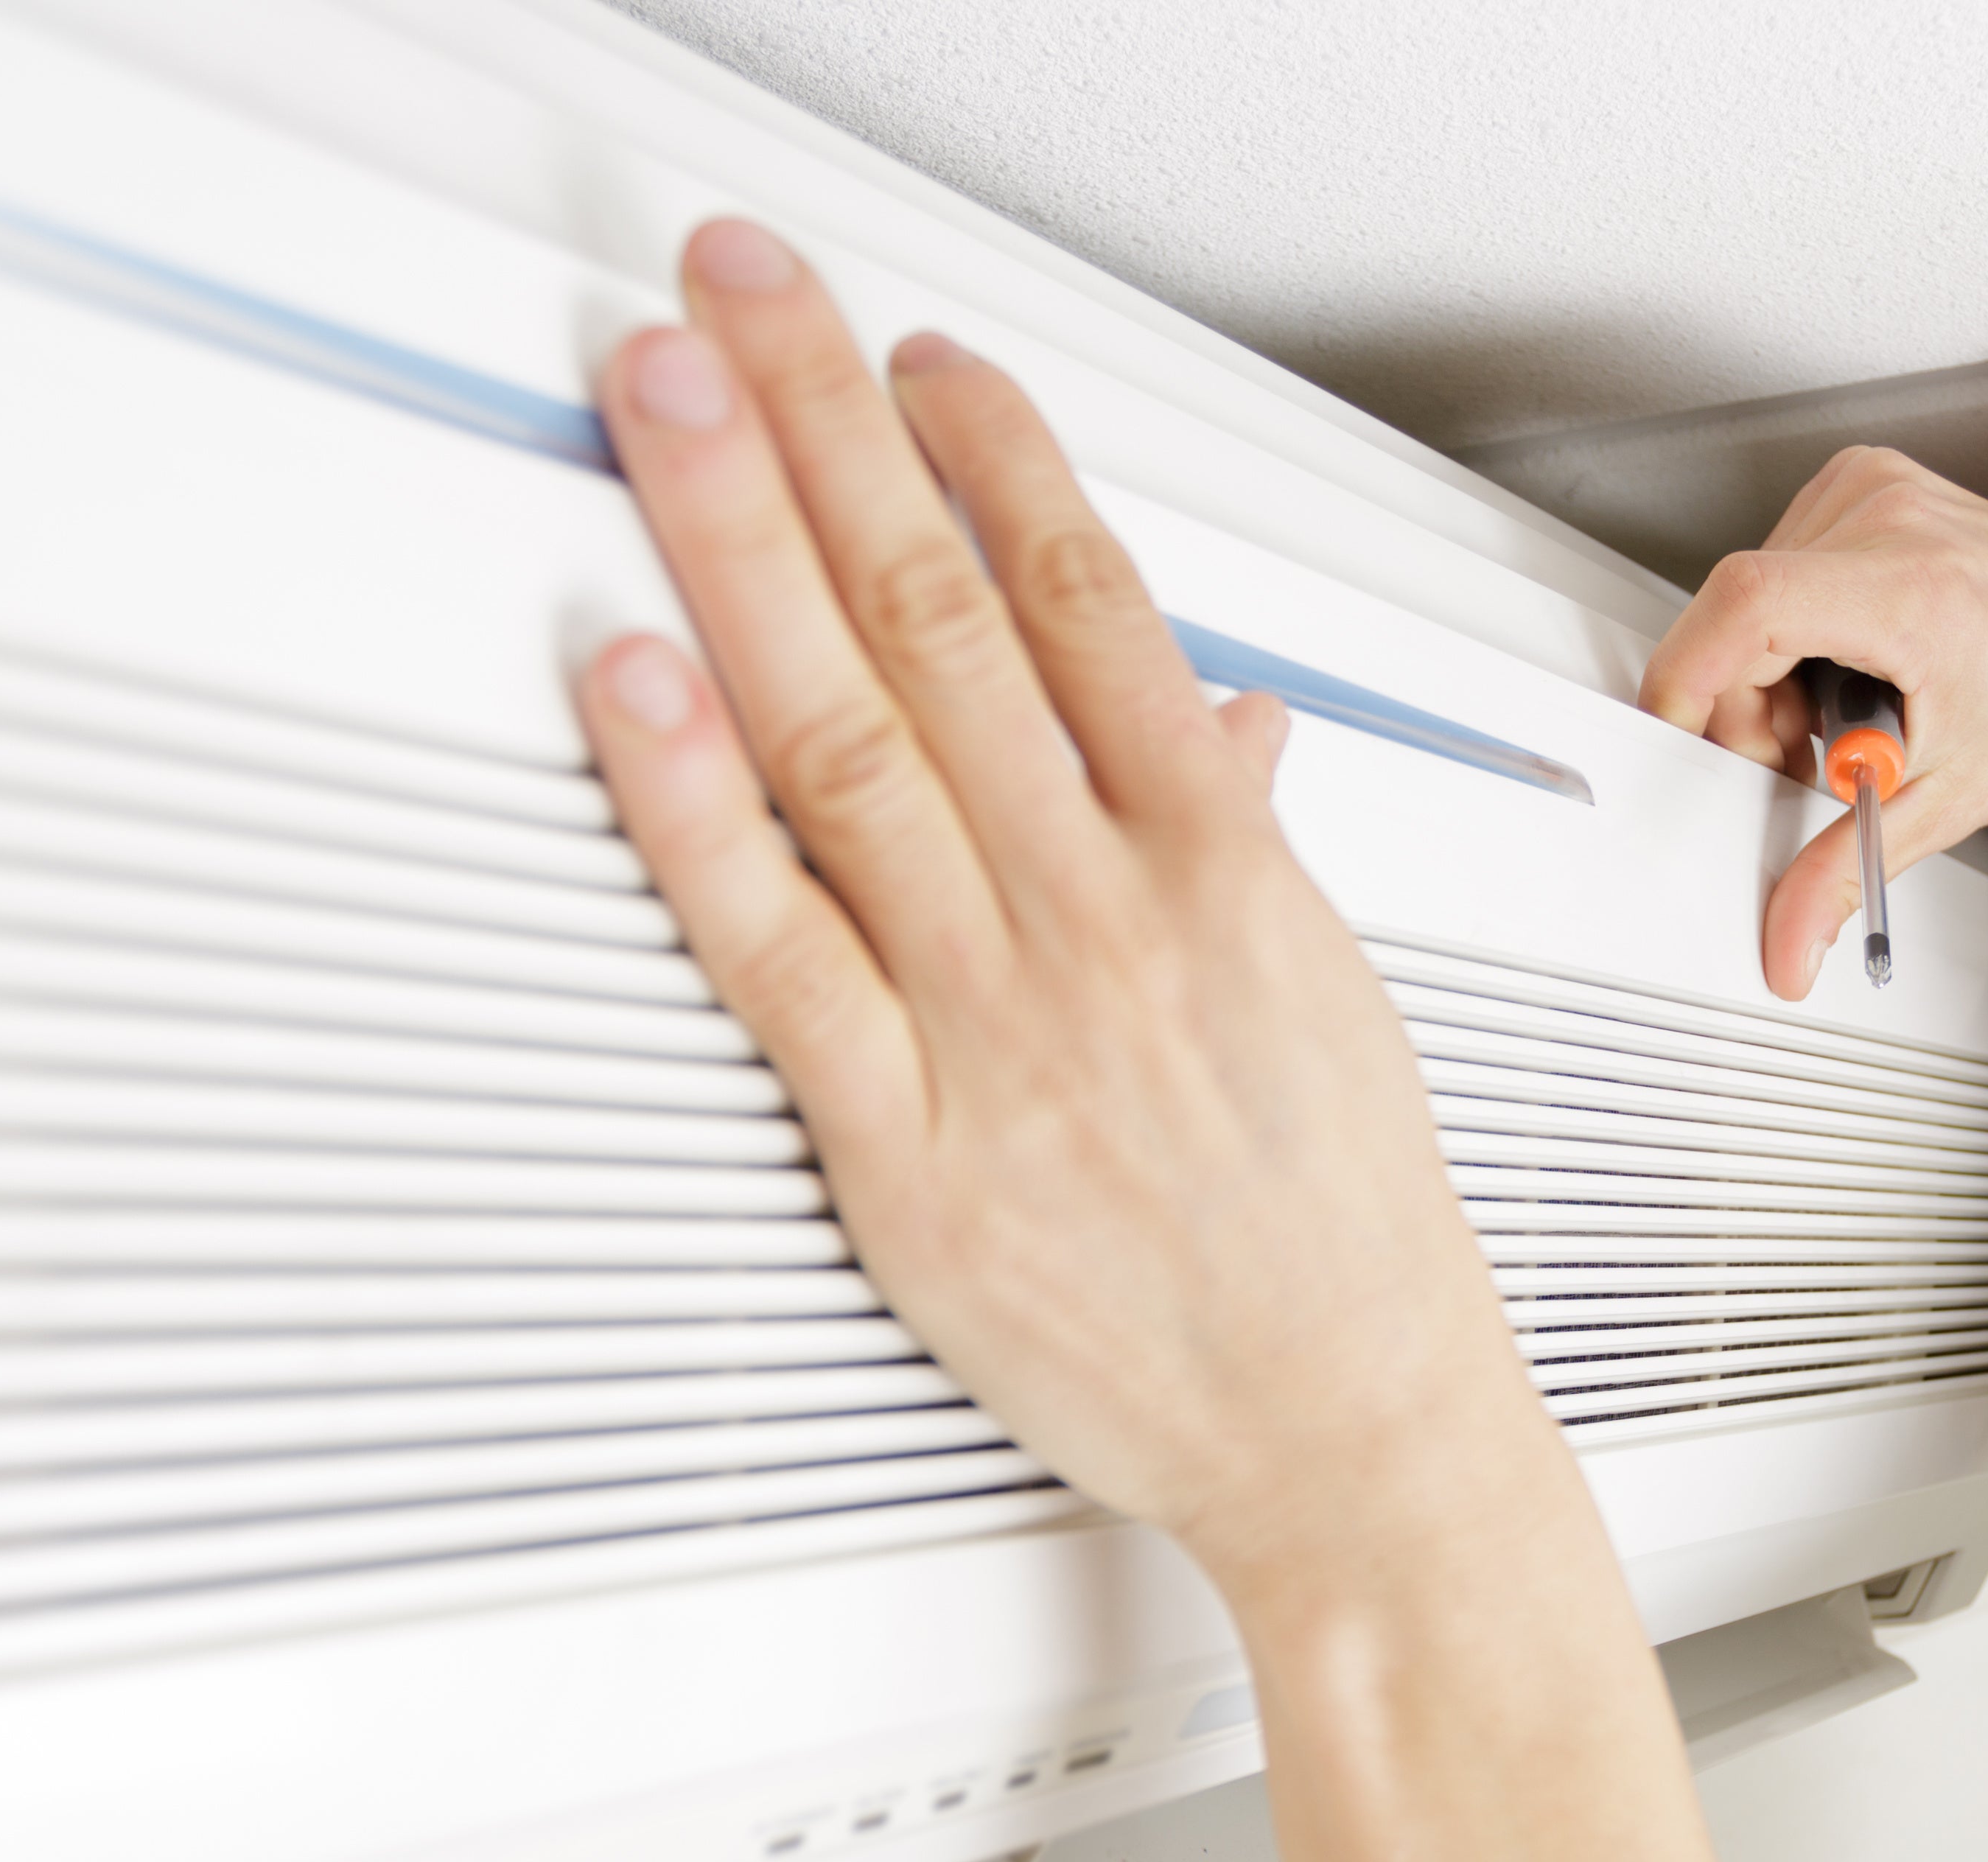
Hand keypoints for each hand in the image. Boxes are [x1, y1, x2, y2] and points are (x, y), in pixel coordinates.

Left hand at [578, 221, 1553, 1595]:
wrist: (1350, 1437)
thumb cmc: (1341, 1235)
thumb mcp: (1323, 998)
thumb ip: (1245, 841)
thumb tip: (1215, 724)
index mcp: (1224, 873)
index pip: (1091, 602)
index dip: (987, 453)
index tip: (911, 355)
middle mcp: (1106, 929)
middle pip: (943, 626)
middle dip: (826, 437)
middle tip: (739, 298)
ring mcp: (1000, 1033)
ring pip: (848, 746)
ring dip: (741, 552)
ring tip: (668, 409)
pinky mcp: (907, 1158)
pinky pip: (779, 958)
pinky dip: (697, 813)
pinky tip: (637, 686)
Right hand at [1637, 448, 1987, 996]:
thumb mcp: (1948, 797)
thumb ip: (1849, 870)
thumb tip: (1788, 940)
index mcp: (1914, 588)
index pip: (1750, 605)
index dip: (1687, 674)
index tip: (1677, 731)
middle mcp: (1890, 516)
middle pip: (1740, 615)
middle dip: (1742, 705)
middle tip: (1798, 758)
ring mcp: (1875, 486)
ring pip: (1752, 594)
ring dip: (1768, 671)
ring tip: (1836, 715)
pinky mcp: (1863, 479)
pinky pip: (1780, 563)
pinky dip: (1792, 628)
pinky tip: (1842, 664)